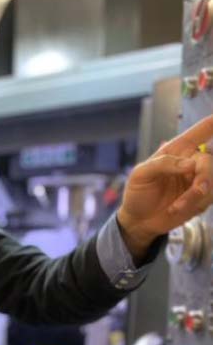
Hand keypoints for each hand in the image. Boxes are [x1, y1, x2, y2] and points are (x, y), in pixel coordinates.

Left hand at [118, 115, 212, 261]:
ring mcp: (197, 180)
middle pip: (209, 161)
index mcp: (177, 150)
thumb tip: (190, 163)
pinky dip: (193, 205)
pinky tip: (176, 210)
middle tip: (198, 190)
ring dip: (196, 196)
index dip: (212, 124)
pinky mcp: (202, 198)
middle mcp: (191, 162)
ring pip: (212, 182)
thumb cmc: (137, 192)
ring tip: (176, 207)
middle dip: (205, 176)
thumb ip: (162, 164)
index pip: (200, 131)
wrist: (138, 220)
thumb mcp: (140, 175)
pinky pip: (209, 198)